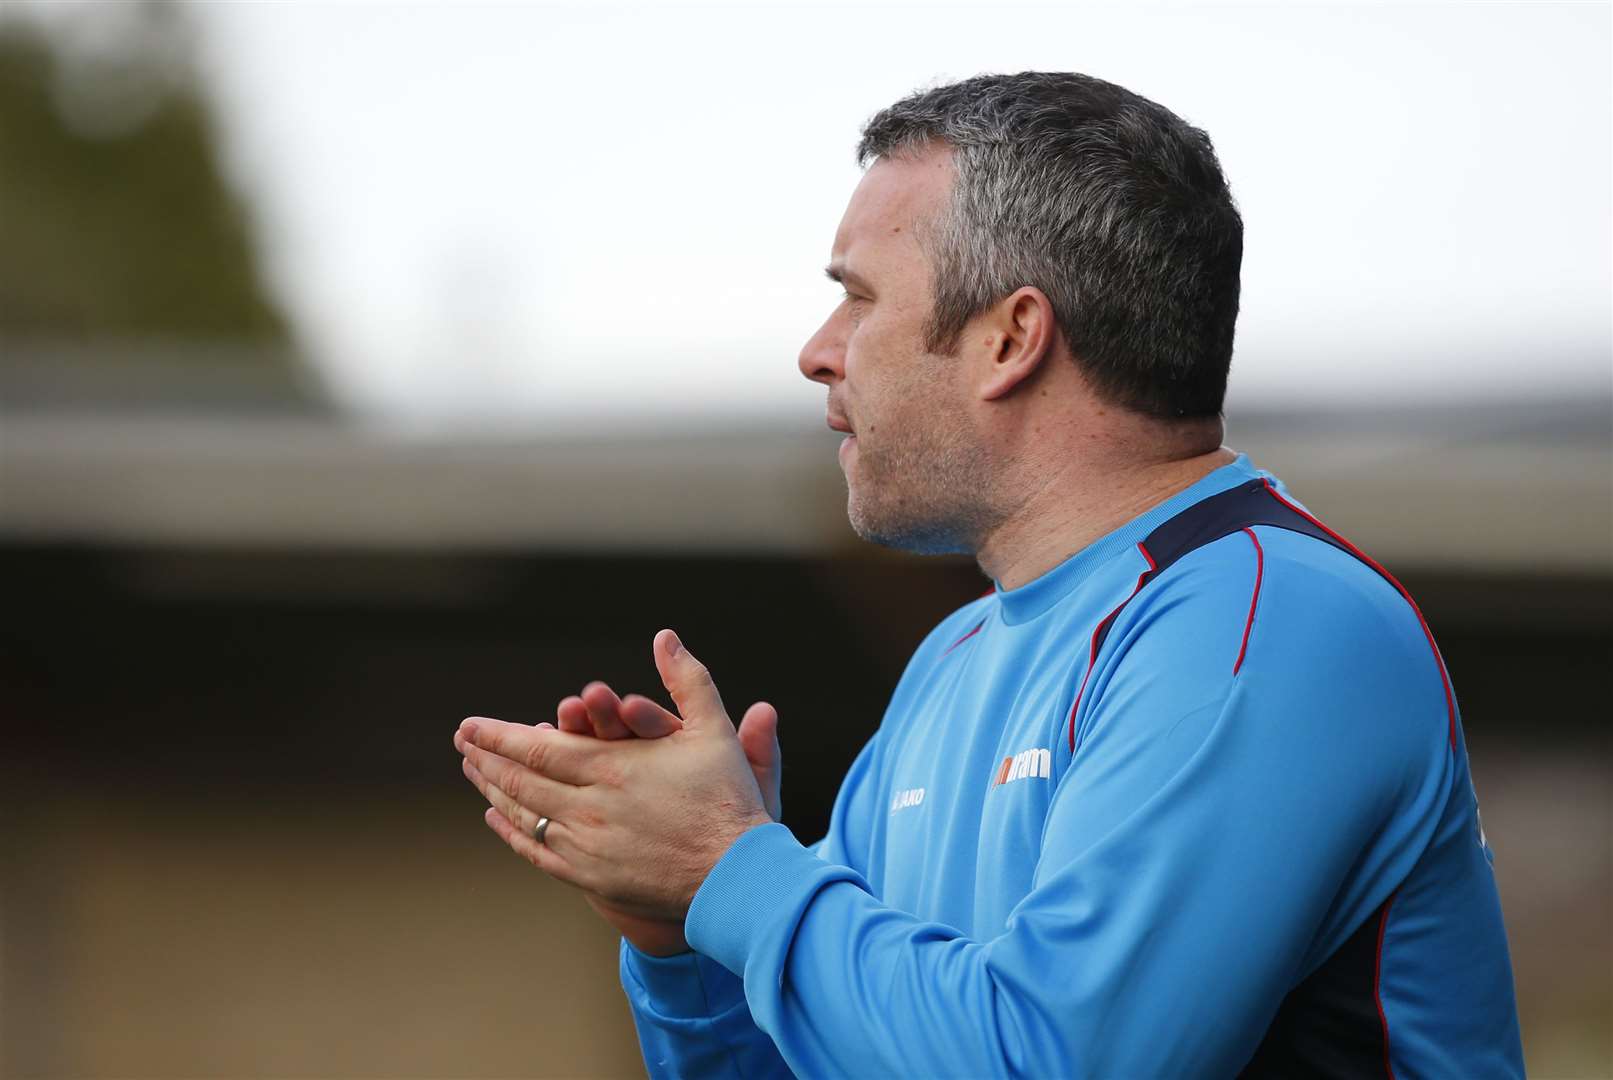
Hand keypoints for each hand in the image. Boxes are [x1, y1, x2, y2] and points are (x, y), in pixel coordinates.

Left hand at [455, 630, 773, 921]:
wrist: (737, 876)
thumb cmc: (728, 800)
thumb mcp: (714, 730)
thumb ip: (687, 680)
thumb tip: (666, 637)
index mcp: (611, 768)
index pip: (537, 747)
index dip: (499, 735)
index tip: (471, 725)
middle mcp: (588, 807)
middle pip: (520, 780)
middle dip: (486, 758)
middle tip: (462, 742)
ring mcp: (586, 846)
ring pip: (524, 814)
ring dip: (493, 790)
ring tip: (473, 772)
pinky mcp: (591, 877)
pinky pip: (538, 851)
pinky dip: (512, 832)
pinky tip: (498, 819)